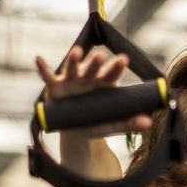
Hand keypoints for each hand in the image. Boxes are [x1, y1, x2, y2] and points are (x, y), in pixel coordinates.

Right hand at [35, 46, 152, 136]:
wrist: (78, 133)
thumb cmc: (98, 123)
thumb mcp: (114, 125)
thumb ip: (130, 123)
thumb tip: (148, 123)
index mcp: (105, 84)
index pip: (112, 73)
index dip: (116, 66)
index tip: (123, 59)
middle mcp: (88, 79)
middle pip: (93, 68)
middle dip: (96, 62)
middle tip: (101, 56)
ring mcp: (72, 81)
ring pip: (72, 68)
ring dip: (73, 60)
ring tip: (76, 53)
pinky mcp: (56, 87)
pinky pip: (48, 76)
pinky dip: (42, 68)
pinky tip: (38, 59)